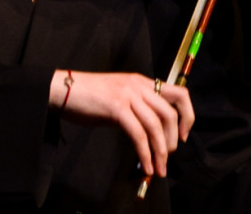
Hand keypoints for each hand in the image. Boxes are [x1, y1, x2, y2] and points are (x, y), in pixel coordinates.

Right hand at [49, 71, 193, 176]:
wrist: (63, 89)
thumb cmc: (88, 96)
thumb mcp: (120, 97)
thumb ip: (136, 109)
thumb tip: (149, 135)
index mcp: (143, 82)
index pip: (180, 94)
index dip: (187, 116)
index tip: (183, 135)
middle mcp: (139, 86)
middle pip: (170, 114)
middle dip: (172, 140)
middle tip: (168, 157)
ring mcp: (128, 95)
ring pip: (156, 125)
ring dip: (161, 151)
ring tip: (158, 168)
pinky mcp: (117, 108)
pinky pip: (138, 134)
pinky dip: (145, 153)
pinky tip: (145, 165)